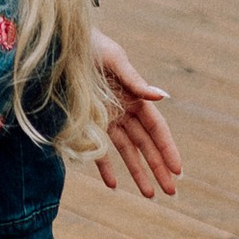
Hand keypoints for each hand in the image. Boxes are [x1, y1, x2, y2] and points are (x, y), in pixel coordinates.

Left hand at [91, 27, 180, 196]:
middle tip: (172, 192)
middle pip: (145, 145)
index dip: (168, 149)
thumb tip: (163, 96)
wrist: (60, 43)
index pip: (156, 129)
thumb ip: (136, 81)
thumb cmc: (92, 46)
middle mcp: (123, 112)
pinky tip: (112, 185)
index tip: (178, 170)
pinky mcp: (86, 123)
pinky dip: (105, 167)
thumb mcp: (115, 60)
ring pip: (126, 152)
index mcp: (135, 97)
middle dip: (159, 168)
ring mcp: (105, 119)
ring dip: (138, 172)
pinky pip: (96, 150)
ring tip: (149, 195)